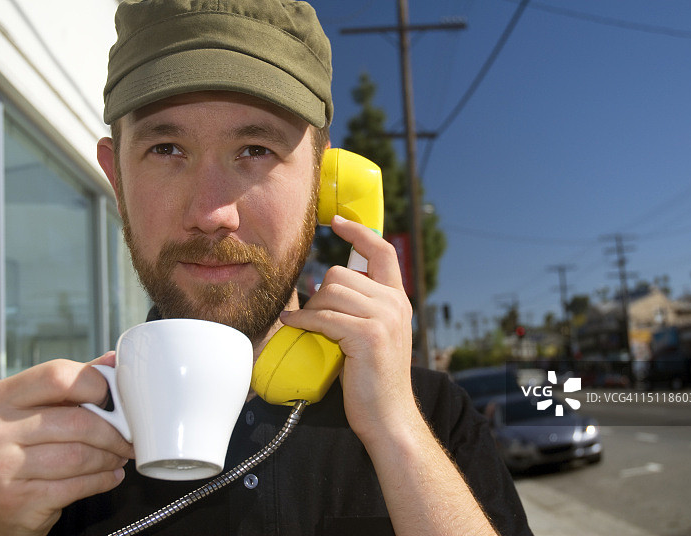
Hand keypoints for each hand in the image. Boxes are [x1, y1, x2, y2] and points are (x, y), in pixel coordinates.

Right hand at [0, 353, 133, 535]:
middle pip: (77, 421)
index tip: (114, 399)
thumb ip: (72, 384)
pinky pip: (76, 486)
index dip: (96, 385)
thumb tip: (112, 360)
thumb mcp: (33, 411)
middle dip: (113, 431)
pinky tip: (110, 476)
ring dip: (110, 458)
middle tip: (128, 437)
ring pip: (79, 456)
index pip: (58, 376)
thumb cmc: (17, 452)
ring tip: (118, 457)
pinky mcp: (15, 501)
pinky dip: (102, 481)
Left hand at [280, 215, 415, 440]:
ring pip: (331, 292)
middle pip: (342, 274)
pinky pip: (324, 317)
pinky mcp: (368, 335)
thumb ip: (361, 307)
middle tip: (315, 319)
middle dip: (320, 294)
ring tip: (308, 328)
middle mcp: (395, 303)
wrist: (387, 416)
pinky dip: (303, 321)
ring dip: (311, 310)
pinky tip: (293, 325)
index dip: (358, 233)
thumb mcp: (373, 333)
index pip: (382, 251)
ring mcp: (384, 318)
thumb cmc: (372, 379)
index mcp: (398, 299)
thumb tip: (326, 286)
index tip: (338, 223)